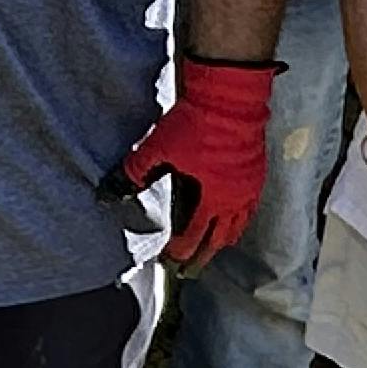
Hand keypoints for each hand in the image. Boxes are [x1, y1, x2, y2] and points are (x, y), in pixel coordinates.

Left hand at [112, 57, 279, 265]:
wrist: (230, 97)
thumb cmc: (196, 123)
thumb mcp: (158, 149)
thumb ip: (134, 173)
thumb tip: (109, 192)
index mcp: (213, 199)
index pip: (195, 237)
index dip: (180, 251)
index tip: (170, 261)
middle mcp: (236, 199)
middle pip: (220, 238)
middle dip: (203, 256)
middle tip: (191, 270)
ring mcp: (250, 186)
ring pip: (239, 224)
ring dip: (224, 238)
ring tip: (214, 247)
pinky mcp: (257, 171)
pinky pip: (251, 206)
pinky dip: (240, 217)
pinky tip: (234, 215)